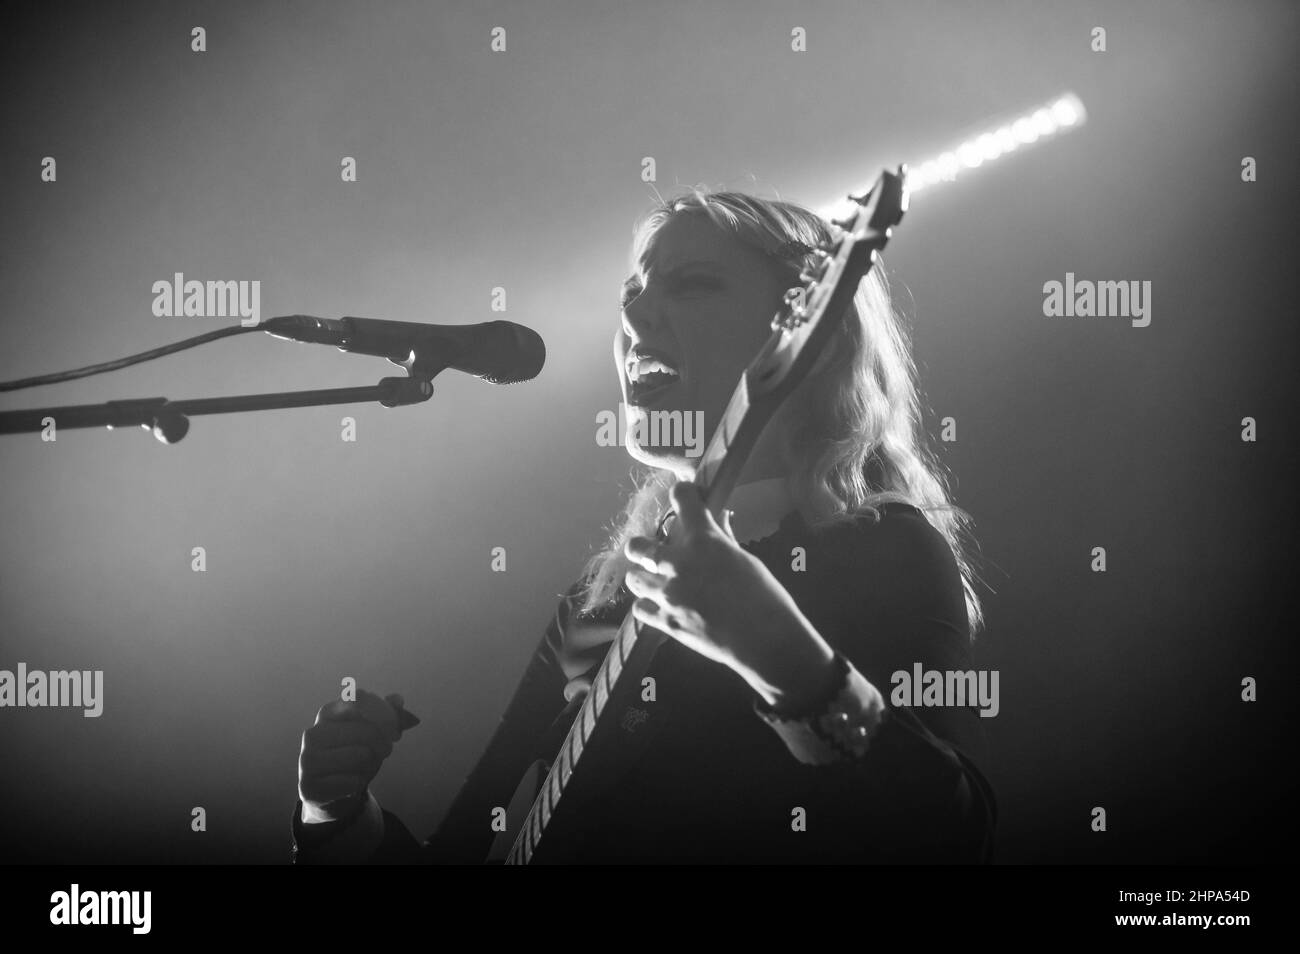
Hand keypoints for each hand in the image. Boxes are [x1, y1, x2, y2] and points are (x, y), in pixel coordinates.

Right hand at [298, 689, 417, 824]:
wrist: (332, 789)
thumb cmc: (354, 752)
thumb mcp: (371, 730)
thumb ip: (387, 713)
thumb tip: (398, 700)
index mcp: (328, 713)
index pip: (358, 700)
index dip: (384, 713)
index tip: (394, 729)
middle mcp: (313, 734)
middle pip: (367, 730)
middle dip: (383, 742)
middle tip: (387, 749)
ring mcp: (308, 760)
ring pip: (361, 756)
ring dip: (373, 762)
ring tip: (370, 764)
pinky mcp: (310, 785)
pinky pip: (353, 781)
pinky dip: (361, 781)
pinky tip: (356, 781)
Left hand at [623, 481, 835, 707]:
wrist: (763, 638)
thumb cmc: (763, 596)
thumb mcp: (744, 560)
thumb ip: (725, 538)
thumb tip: (722, 517)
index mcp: (704, 539)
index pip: (682, 497)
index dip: (682, 494)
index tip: (684, 498)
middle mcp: (678, 562)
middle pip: (637, 545)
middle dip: (642, 547)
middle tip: (653, 554)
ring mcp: (668, 593)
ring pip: (633, 579)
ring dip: (643, 578)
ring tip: (655, 583)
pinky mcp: (666, 621)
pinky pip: (639, 609)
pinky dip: (648, 607)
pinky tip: (660, 607)